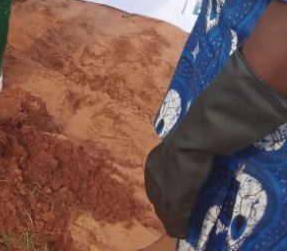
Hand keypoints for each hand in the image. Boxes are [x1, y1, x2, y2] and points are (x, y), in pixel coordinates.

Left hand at [144, 52, 286, 237]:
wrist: (204, 130)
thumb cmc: (201, 128)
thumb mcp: (190, 140)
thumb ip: (189, 149)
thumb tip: (198, 147)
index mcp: (157, 156)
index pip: (155, 182)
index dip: (162, 195)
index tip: (170, 205)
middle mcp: (154, 169)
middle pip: (157, 196)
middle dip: (165, 209)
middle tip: (175, 221)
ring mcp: (163, 180)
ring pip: (165, 207)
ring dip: (173, 218)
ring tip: (180, 229)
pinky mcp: (175, 190)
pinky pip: (176, 212)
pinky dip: (178, 222)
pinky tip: (182, 231)